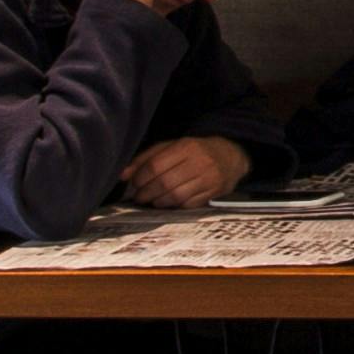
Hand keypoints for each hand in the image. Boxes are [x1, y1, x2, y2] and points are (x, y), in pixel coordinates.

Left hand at [120, 134, 248, 211]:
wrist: (231, 156)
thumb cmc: (195, 151)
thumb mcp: (172, 147)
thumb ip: (147, 158)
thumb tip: (123, 175)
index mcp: (187, 146)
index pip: (156, 165)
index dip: (140, 177)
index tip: (134, 183)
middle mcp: (200, 162)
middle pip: (164, 183)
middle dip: (146, 193)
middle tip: (139, 197)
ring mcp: (209, 179)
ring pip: (176, 196)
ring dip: (158, 202)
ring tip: (151, 200)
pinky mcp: (214, 193)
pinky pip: (188, 205)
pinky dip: (174, 206)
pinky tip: (167, 203)